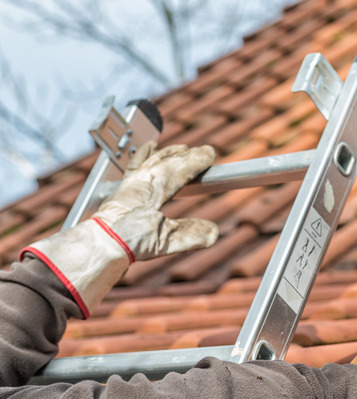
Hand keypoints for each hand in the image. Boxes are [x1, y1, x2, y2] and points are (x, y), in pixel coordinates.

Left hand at [23, 142, 217, 317]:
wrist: (96, 246)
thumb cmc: (126, 242)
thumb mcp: (164, 241)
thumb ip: (190, 235)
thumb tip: (214, 232)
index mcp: (152, 189)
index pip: (178, 169)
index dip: (196, 160)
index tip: (210, 153)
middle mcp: (140, 182)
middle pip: (165, 162)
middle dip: (185, 155)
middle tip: (202, 150)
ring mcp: (129, 185)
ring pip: (150, 161)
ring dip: (167, 154)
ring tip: (179, 149)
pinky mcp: (121, 192)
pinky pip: (134, 166)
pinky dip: (142, 155)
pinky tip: (147, 149)